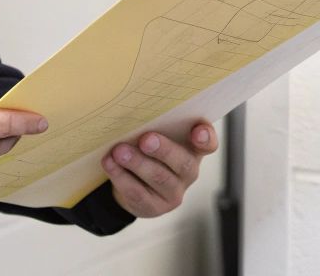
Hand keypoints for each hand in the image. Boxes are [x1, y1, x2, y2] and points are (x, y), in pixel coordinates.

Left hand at [103, 121, 217, 217]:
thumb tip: (137, 113)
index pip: (209, 144)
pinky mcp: (154, 207)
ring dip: (138, 163)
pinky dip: (121, 177)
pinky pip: (138, 193)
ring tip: (120, 151)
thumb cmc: (148, 152)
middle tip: (146, 139)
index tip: (197, 130)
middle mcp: (188, 173)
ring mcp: (173, 193)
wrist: (133, 184)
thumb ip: (156, 126)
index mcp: (193, 150)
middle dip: (164, 150)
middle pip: (183, 163)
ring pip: (159, 178)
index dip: (206, 138)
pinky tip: (110, 164)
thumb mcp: (157, 137)